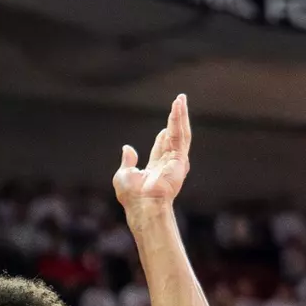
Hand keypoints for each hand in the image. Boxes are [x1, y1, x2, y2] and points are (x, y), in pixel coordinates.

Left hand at [114, 93, 191, 211]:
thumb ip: (128, 161)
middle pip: (174, 137)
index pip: (162, 147)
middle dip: (176, 120)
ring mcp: (176, 161)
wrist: (142, 205)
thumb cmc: (132, 197)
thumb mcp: (124, 175)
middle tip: (179, 103)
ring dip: (181, 116)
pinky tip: (179, 108)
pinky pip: (181, 136)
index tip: (165, 127)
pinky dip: (180, 121)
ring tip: (181, 99)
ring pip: (180, 133)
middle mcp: (169, 163)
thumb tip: (127, 148)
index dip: (164, 135)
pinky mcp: (180, 159)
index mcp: (157, 168)